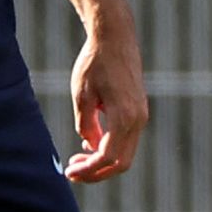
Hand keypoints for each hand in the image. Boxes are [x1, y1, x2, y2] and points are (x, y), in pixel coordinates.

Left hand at [63, 18, 146, 182]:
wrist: (115, 39)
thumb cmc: (95, 63)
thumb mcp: (82, 95)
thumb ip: (85, 124)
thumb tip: (89, 145)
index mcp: (124, 116)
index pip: (108, 156)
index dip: (89, 170)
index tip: (69, 172)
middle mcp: (138, 119)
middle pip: (122, 162)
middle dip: (97, 172)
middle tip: (73, 171)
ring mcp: (141, 115)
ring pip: (126, 153)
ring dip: (103, 161)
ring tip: (78, 160)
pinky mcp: (139, 111)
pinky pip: (127, 139)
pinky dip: (110, 148)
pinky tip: (90, 144)